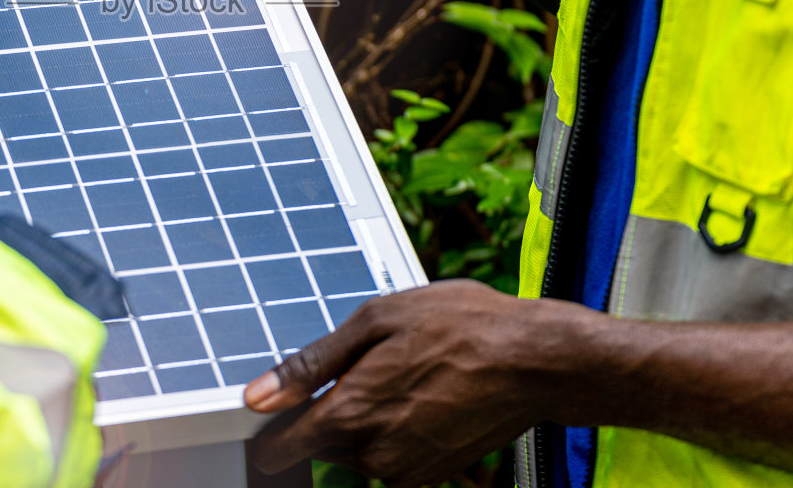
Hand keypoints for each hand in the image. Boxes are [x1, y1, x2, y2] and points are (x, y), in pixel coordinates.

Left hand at [243, 280, 570, 485]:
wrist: (535, 361)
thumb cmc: (462, 327)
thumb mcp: (375, 321)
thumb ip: (310, 365)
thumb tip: (257, 395)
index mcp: (351, 413)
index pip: (279, 448)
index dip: (269, 425)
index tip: (272, 406)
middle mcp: (374, 454)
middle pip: (318, 444)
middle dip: (329, 410)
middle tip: (366, 365)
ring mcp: (405, 471)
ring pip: (356, 450)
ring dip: (365, 420)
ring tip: (404, 373)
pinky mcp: (433, 477)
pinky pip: (391, 457)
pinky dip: (396, 431)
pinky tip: (422, 393)